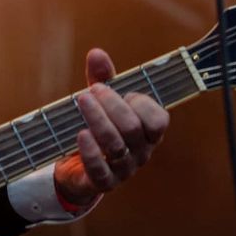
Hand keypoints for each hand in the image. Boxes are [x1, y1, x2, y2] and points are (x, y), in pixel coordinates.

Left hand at [52, 48, 169, 208]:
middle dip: (111, 105)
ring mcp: (123, 169)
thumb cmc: (97, 128)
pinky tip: (81, 134)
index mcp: (146, 132)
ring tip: (81, 101)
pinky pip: (101, 171)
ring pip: (116, 146)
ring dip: (98, 120)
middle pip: (133, 128)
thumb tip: (96, 53)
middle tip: (90, 91)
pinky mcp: (103, 182)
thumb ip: (102, 78)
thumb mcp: (100, 102)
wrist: (78, 167)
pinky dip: (90, 152)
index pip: (158, 119)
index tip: (117, 89)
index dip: (140, 103)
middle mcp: (140, 152)